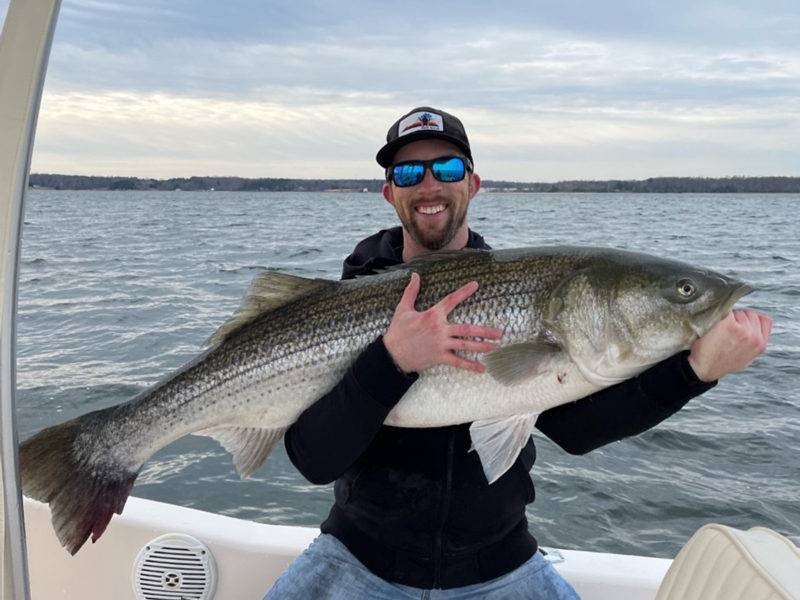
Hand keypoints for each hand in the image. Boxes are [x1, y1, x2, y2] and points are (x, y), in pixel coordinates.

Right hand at [383, 273, 502, 373]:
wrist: (392, 354)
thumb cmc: (398, 331)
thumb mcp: (403, 308)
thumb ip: (411, 291)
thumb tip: (414, 275)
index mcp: (432, 315)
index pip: (451, 300)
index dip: (464, 292)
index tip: (476, 285)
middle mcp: (440, 329)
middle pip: (467, 329)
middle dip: (485, 330)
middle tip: (499, 332)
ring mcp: (441, 344)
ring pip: (466, 345)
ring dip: (482, 346)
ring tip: (496, 347)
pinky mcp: (439, 356)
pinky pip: (458, 361)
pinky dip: (470, 365)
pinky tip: (482, 368)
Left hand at [687, 309, 771, 381]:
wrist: (703, 368)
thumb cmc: (721, 362)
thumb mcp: (746, 357)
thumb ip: (754, 344)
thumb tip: (755, 329)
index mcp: (761, 345)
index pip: (765, 320)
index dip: (752, 319)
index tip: (741, 323)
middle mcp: (755, 338)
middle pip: (751, 314)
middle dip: (739, 317)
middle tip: (726, 328)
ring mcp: (743, 331)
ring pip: (739, 312)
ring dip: (729, 316)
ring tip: (720, 329)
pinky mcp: (729, 325)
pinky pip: (727, 311)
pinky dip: (720, 314)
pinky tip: (714, 324)